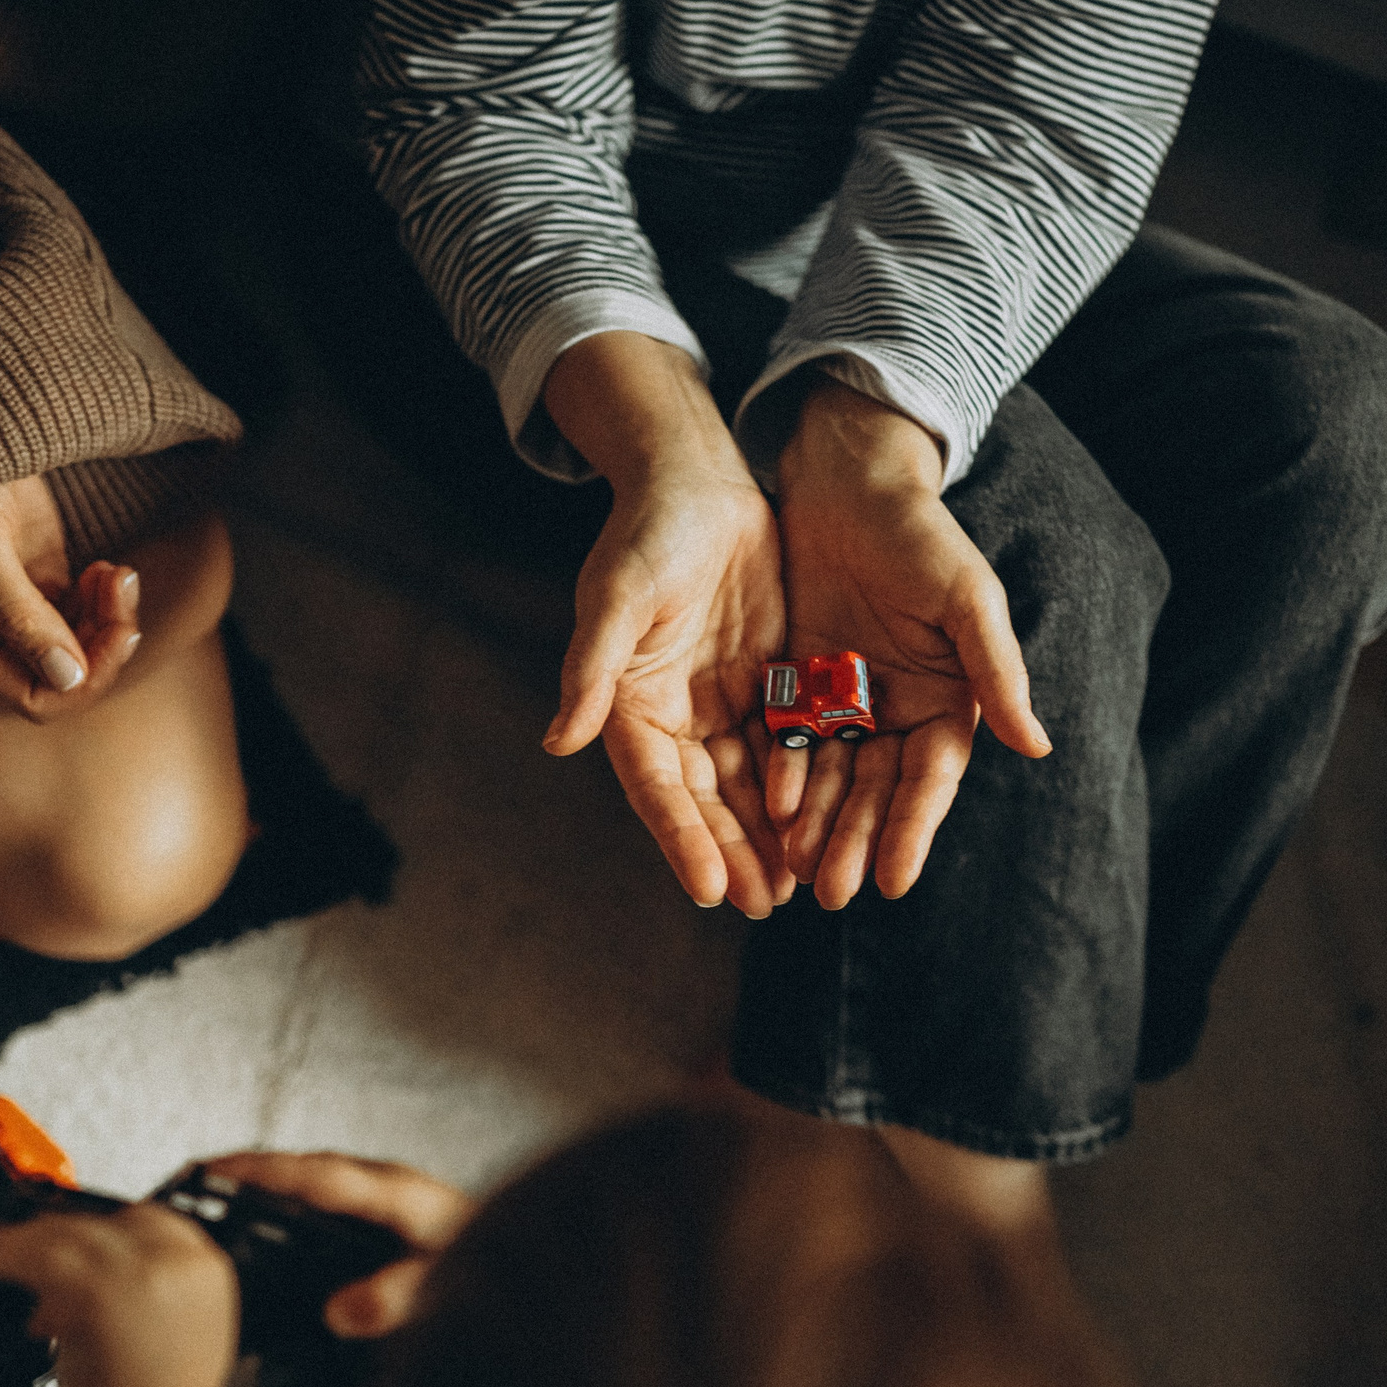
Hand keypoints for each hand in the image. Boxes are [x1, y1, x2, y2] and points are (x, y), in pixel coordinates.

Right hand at [0, 475, 144, 720]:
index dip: (84, 679)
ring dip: (111, 618)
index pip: (34, 698)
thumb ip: (20, 614)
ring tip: (117, 573)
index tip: (117, 631)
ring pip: (84, 649)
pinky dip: (107, 602)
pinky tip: (109, 569)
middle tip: (123, 588)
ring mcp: (17, 614)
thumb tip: (69, 677)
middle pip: (67, 678)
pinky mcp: (42, 587)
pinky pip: (87, 619)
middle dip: (105, 642)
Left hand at [0, 1203, 236, 1386]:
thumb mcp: (178, 1328)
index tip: (75, 1232)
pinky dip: (17, 1257)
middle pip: (113, 1223)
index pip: (157, 1221)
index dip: (108, 1226)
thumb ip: (153, 1282)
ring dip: (32, 1241)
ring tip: (3, 1253)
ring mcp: (148, 1273)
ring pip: (76, 1234)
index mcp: (211, 1271)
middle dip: (66, 1232)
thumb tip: (95, 1249)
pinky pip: (49, 1256)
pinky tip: (0, 1264)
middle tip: (26, 1242)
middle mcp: (186, 1265)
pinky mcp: (105, 1289)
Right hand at [200, 1151, 474, 1339]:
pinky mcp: (378, 1208)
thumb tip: (338, 1311)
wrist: (527, 1260)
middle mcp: (385, 1183)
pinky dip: (285, 1198)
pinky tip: (263, 1217)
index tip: (216, 1171)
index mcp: (398, 1194)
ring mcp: (381, 1191)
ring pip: (311, 1177)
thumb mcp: (443, 1289)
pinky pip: (321, 1194)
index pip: (319, 1175)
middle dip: (249, 1169)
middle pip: (304, 1167)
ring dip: (264, 1181)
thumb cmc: (484, 1268)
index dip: (266, 1172)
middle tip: (190, 1180)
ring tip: (210, 1194)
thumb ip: (394, 1298)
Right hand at [540, 334, 791, 916]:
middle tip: (765, 905)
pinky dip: (802, 788)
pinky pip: (787, 747)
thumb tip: (557, 742)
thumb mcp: (618, 597)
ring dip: (769, 835)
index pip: (657, 788)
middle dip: (733, 853)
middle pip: (704, 800)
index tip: (711, 891)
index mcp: (630, 706)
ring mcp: (720, 704)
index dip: (682, 840)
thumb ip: (591, 670)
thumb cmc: (646, 534)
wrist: (697, 480)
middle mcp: (673, 716)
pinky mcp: (765, 684)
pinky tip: (829, 825)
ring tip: (799, 886)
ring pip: (748, 784)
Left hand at [768, 379, 1050, 907]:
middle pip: (876, 792)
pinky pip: (790, 742)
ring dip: (817, 825)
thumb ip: (998, 670)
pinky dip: (782, 778)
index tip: (894, 882)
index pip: (930, 781)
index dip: (912, 831)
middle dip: (856, 842)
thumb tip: (1038, 746)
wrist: (847, 479)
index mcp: (949, 700)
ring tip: (797, 872)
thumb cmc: (918, 533)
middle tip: (832, 893)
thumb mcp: (965, 598)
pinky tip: (767, 812)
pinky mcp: (800, 683)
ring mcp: (847, 701)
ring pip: (832, 778)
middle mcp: (900, 710)